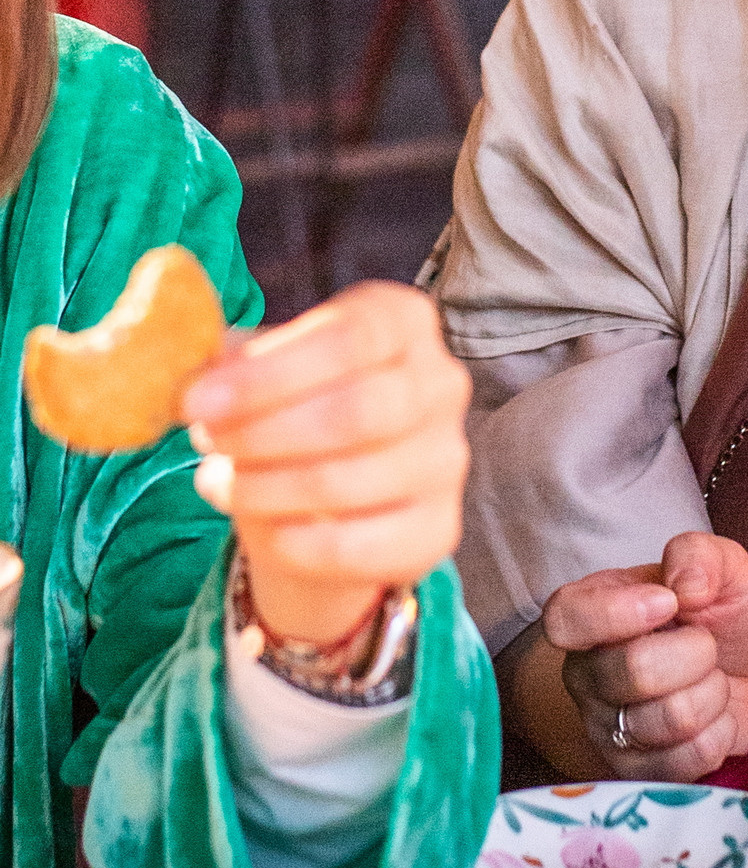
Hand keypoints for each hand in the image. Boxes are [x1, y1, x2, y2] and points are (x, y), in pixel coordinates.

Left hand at [182, 283, 469, 646]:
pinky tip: (261, 527)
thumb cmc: (293, 407)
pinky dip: (291, 541)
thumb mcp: (260, 368)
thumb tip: (181, 369)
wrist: (331, 495)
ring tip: (220, 483)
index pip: (350, 337)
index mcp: (404, 322)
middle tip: (205, 442)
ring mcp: (448, 461)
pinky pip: (355, 546)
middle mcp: (442, 385)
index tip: (197, 401)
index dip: (269, 373)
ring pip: (347, 481)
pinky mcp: (437, 530)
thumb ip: (227, 362)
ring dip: (264, 487)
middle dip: (263, 432)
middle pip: (356, 411)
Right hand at [541, 532, 747, 776]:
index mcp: (591, 614)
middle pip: (634, 671)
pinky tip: (715, 721)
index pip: (565, 619)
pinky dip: (718, 736)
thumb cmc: (725, 620)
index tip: (669, 603)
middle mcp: (586, 674)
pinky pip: (682, 762)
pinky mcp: (637, 774)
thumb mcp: (724, 569)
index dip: (619, 613)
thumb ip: (699, 556)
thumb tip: (683, 586)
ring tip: (711, 683)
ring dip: (712, 695)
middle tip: (707, 646)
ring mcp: (608, 728)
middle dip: (697, 654)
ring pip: (668, 718)